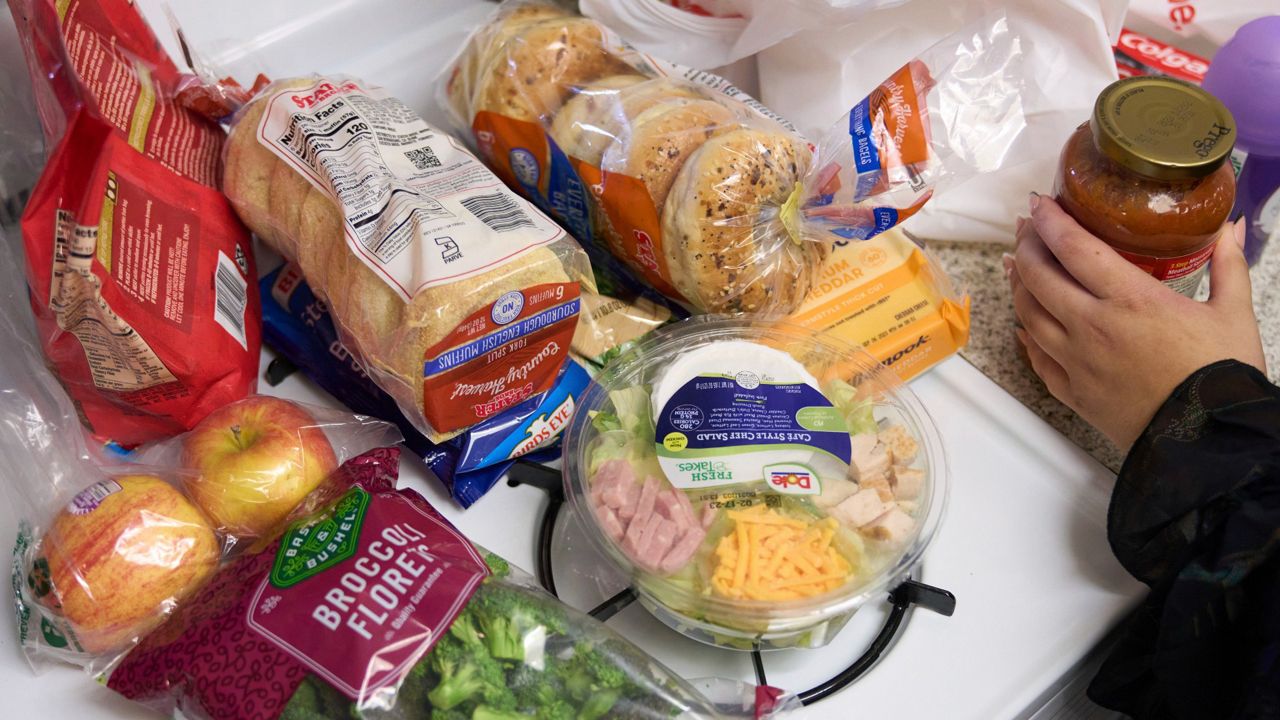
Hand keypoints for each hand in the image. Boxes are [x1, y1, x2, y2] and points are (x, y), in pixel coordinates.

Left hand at [1007, 194, 1266, 450]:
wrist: (1208, 441)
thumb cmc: (1221, 376)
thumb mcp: (1234, 313)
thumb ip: (1227, 265)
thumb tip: (1231, 227)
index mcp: (1130, 299)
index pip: (1074, 248)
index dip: (1049, 221)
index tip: (1037, 204)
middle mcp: (1092, 326)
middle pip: (1039, 277)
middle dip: (1025, 247)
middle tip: (1024, 230)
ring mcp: (1076, 361)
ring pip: (1027, 315)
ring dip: (1018, 286)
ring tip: (1017, 267)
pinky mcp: (1072, 392)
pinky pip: (1035, 358)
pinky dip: (1025, 336)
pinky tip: (1022, 324)